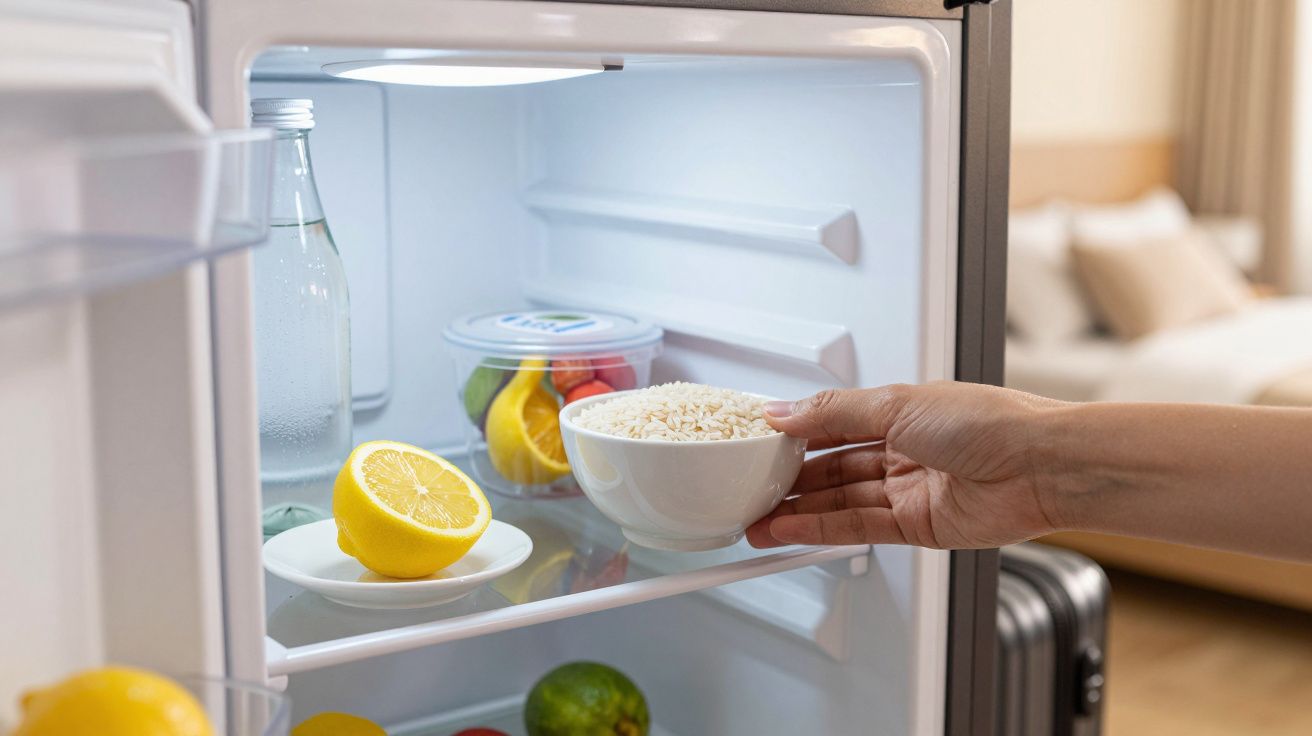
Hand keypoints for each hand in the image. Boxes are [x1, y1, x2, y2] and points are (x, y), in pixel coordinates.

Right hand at [746, 382, 1064, 548]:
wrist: (1043, 466)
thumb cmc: (992, 421)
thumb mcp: (898, 403)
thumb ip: (834, 412)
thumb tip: (785, 411)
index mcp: (899, 412)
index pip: (831, 424)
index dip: (794, 435)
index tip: (756, 444)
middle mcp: (903, 451)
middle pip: (831, 468)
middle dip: (789, 480)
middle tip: (747, 489)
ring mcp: (909, 491)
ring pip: (839, 502)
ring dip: (797, 512)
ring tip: (757, 519)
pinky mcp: (917, 527)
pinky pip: (857, 528)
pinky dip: (820, 531)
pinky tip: (790, 531)